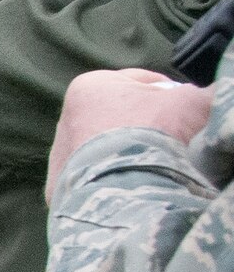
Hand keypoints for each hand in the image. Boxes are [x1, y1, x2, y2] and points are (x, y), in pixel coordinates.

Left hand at [47, 68, 212, 200]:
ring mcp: (59, 156)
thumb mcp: (191, 104)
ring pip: (107, 149)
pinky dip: (114, 179)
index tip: (188, 108)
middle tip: (175, 139)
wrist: (122, 187)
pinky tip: (135, 184)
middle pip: (122, 117)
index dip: (171, 93)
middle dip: (149, 125)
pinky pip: (95, 178)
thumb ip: (202, 95)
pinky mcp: (59, 189)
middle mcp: (67, 118)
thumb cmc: (152, 134)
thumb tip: (213, 96)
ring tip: (155, 165)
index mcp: (90, 86)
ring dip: (129, 153)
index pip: (141, 82)